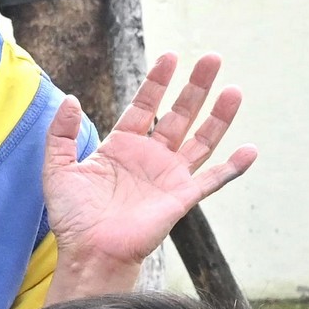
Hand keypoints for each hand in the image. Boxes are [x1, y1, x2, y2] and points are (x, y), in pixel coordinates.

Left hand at [42, 52, 250, 298]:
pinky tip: (250, 150)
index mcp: (123, 147)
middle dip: (196, 87)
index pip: (146, 106)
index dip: (158, 81)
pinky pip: (213, 180)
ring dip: (219, 116)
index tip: (171, 57)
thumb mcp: (58, 167)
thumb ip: (62, 133)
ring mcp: (169, 177)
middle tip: (213, 59)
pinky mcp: (182, 198)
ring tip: (234, 90)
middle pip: (181, 115)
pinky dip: (233, 167)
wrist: (89, 252)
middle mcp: (151, 157)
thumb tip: (71, 99)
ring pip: (202, 140)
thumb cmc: (73, 217)